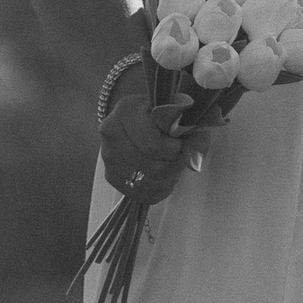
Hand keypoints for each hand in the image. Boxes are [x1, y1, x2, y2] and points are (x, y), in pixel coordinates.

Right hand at [98, 67, 213, 204]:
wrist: (147, 116)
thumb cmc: (168, 114)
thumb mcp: (185, 117)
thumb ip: (194, 136)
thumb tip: (195, 162)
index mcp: (127, 109)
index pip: (152, 144)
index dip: (174, 150)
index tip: (183, 146)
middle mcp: (111, 131)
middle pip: (150, 166)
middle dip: (172, 166)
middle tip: (181, 158)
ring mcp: (108, 155)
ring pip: (145, 182)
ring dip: (166, 179)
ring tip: (174, 166)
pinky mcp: (110, 174)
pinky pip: (138, 193)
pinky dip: (157, 190)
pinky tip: (165, 177)